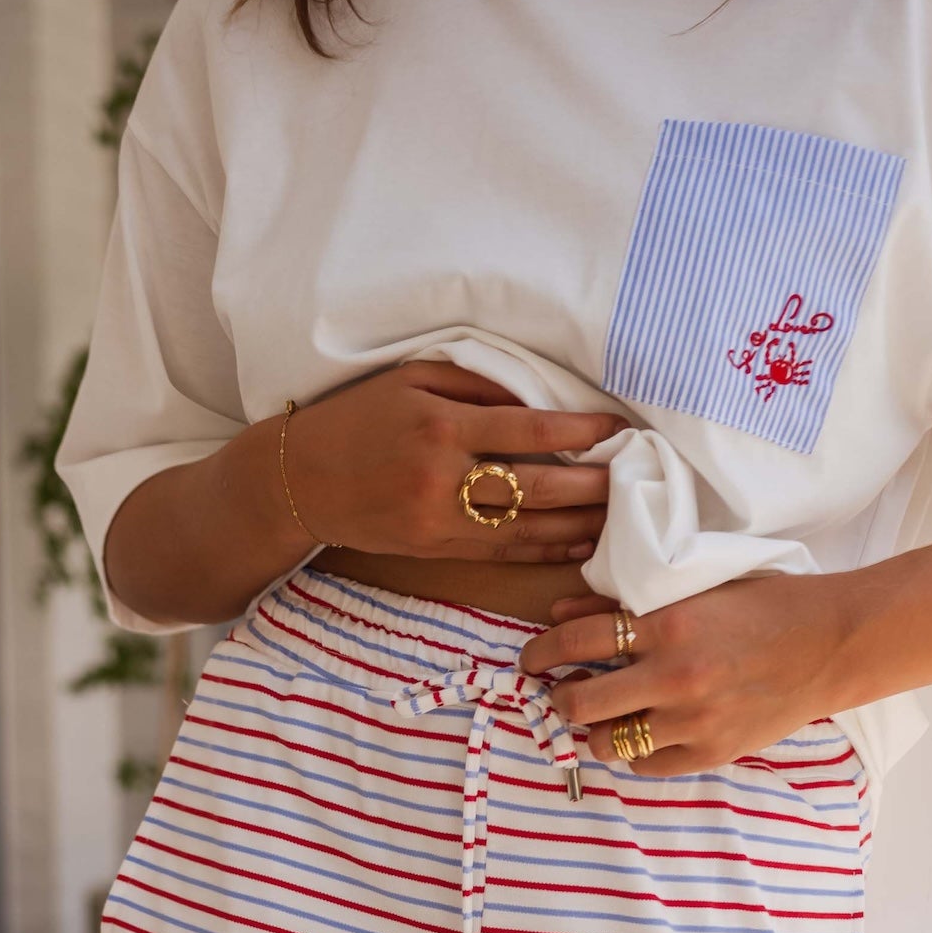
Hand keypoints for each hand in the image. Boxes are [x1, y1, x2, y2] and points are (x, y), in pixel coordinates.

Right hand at [286, 363, 618, 567]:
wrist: (300, 480)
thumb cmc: (357, 419)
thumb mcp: (409, 380)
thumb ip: (473, 385)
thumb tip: (536, 398)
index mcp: (441, 424)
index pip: (529, 428)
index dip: (580, 430)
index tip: (616, 428)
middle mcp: (443, 477)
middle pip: (536, 486)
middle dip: (590, 484)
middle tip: (631, 478)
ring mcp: (438, 520)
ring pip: (524, 528)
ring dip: (576, 525)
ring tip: (617, 518)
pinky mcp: (433, 549)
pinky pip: (499, 552)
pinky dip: (542, 549)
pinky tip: (576, 545)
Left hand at [519, 577, 848, 774]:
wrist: (832, 644)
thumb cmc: (766, 606)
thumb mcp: (698, 588)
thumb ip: (627, 604)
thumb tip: (561, 614)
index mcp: (669, 625)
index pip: (577, 642)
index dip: (541, 652)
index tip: (531, 659)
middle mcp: (675, 677)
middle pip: (581, 703)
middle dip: (560, 699)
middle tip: (561, 693)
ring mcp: (692, 721)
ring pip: (608, 743)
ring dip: (595, 731)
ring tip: (603, 718)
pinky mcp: (710, 753)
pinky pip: (646, 766)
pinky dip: (636, 753)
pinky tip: (644, 733)